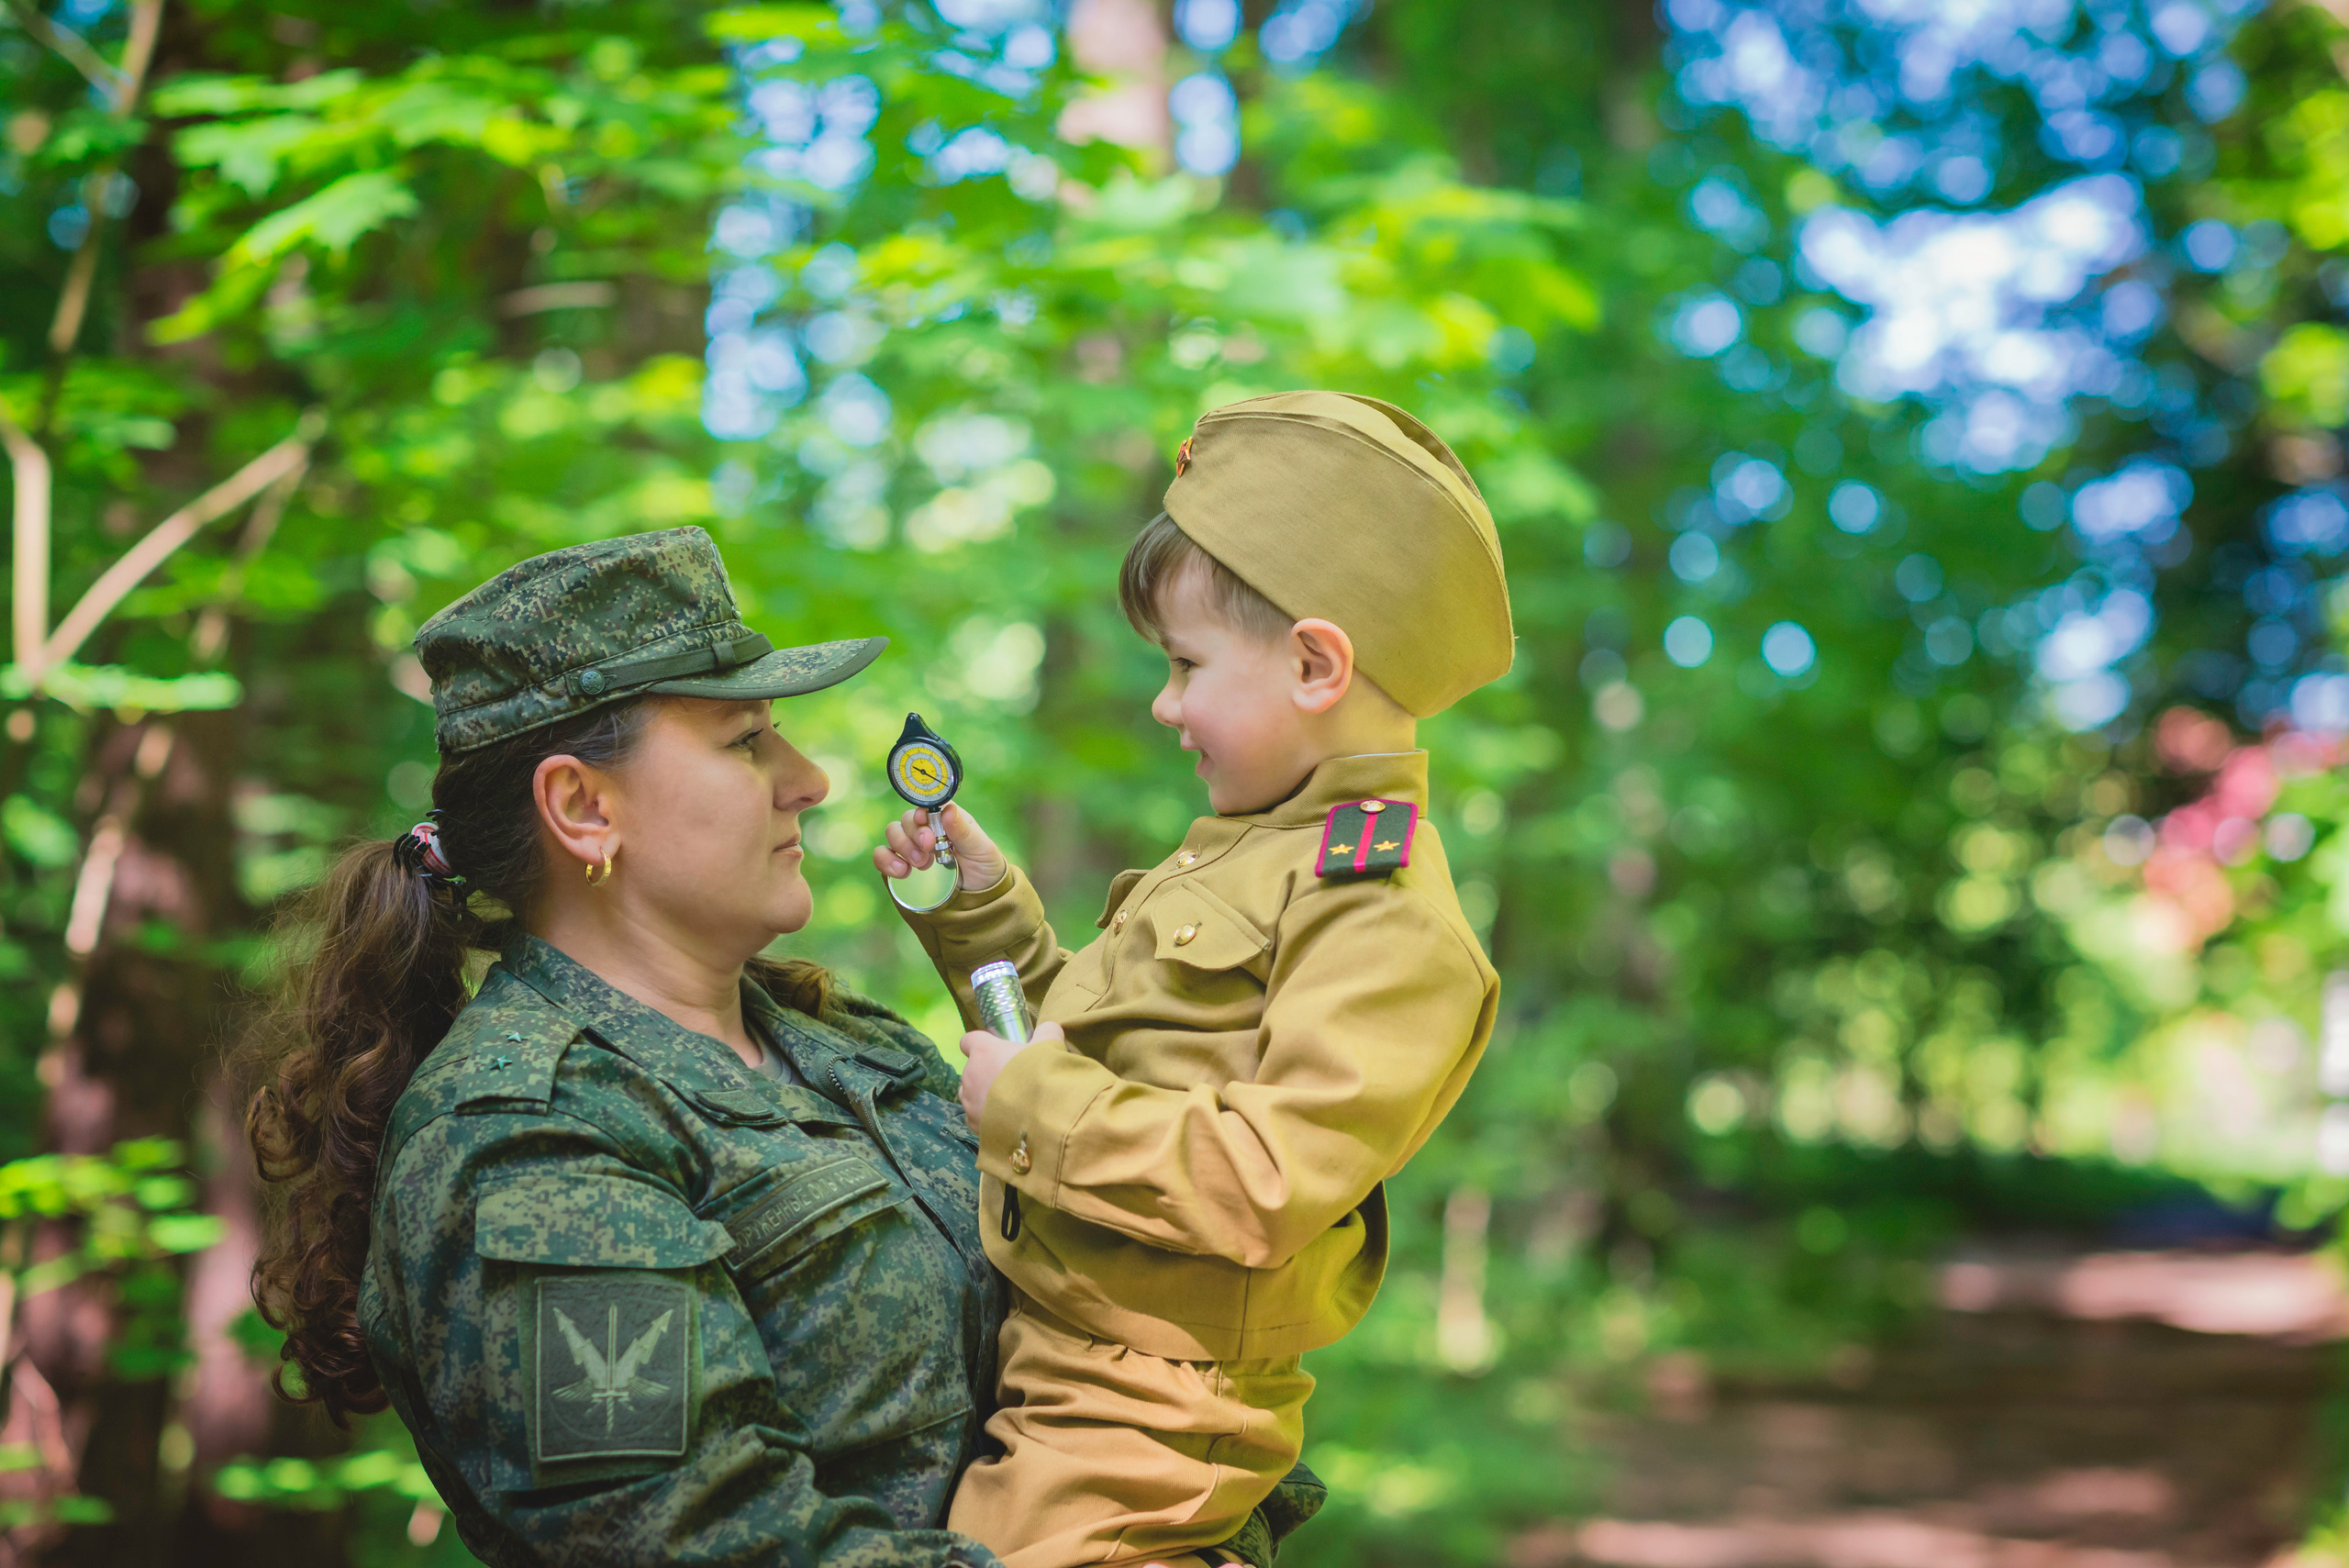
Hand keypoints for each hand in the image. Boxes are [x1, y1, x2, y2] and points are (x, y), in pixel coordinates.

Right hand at [873, 802, 1006, 893]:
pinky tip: (902, 871)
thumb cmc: (984, 866)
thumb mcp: (981, 848)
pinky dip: (886, 860)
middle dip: (914, 834)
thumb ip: (963, 830)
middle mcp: (927, 828)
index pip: (925, 805)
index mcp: (946, 818)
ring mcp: (913, 846)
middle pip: (906, 818)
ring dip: (901, 846)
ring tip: (920, 864)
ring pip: (892, 833)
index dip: (921, 814)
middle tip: (928, 850)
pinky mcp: (902, 864)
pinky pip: (882, 855)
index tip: (927, 829)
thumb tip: (948, 809)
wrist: (981, 897)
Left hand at [960, 1020, 1059, 1126]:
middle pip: (972, 1069)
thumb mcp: (1049, 1046)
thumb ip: (1047, 1032)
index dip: (980, 1044)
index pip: (969, 1041)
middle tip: (1011, 1079)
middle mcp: (970, 1074)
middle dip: (987, 1072)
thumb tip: (1049, 1028)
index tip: (994, 1049)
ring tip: (1007, 1102)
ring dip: (983, 1095)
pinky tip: (1005, 1120)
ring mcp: (969, 1100)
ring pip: (971, 1093)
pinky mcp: (972, 1123)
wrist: (1041, 1117)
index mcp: (983, 1051)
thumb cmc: (1040, 1074)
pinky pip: (975, 1116)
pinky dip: (986, 1117)